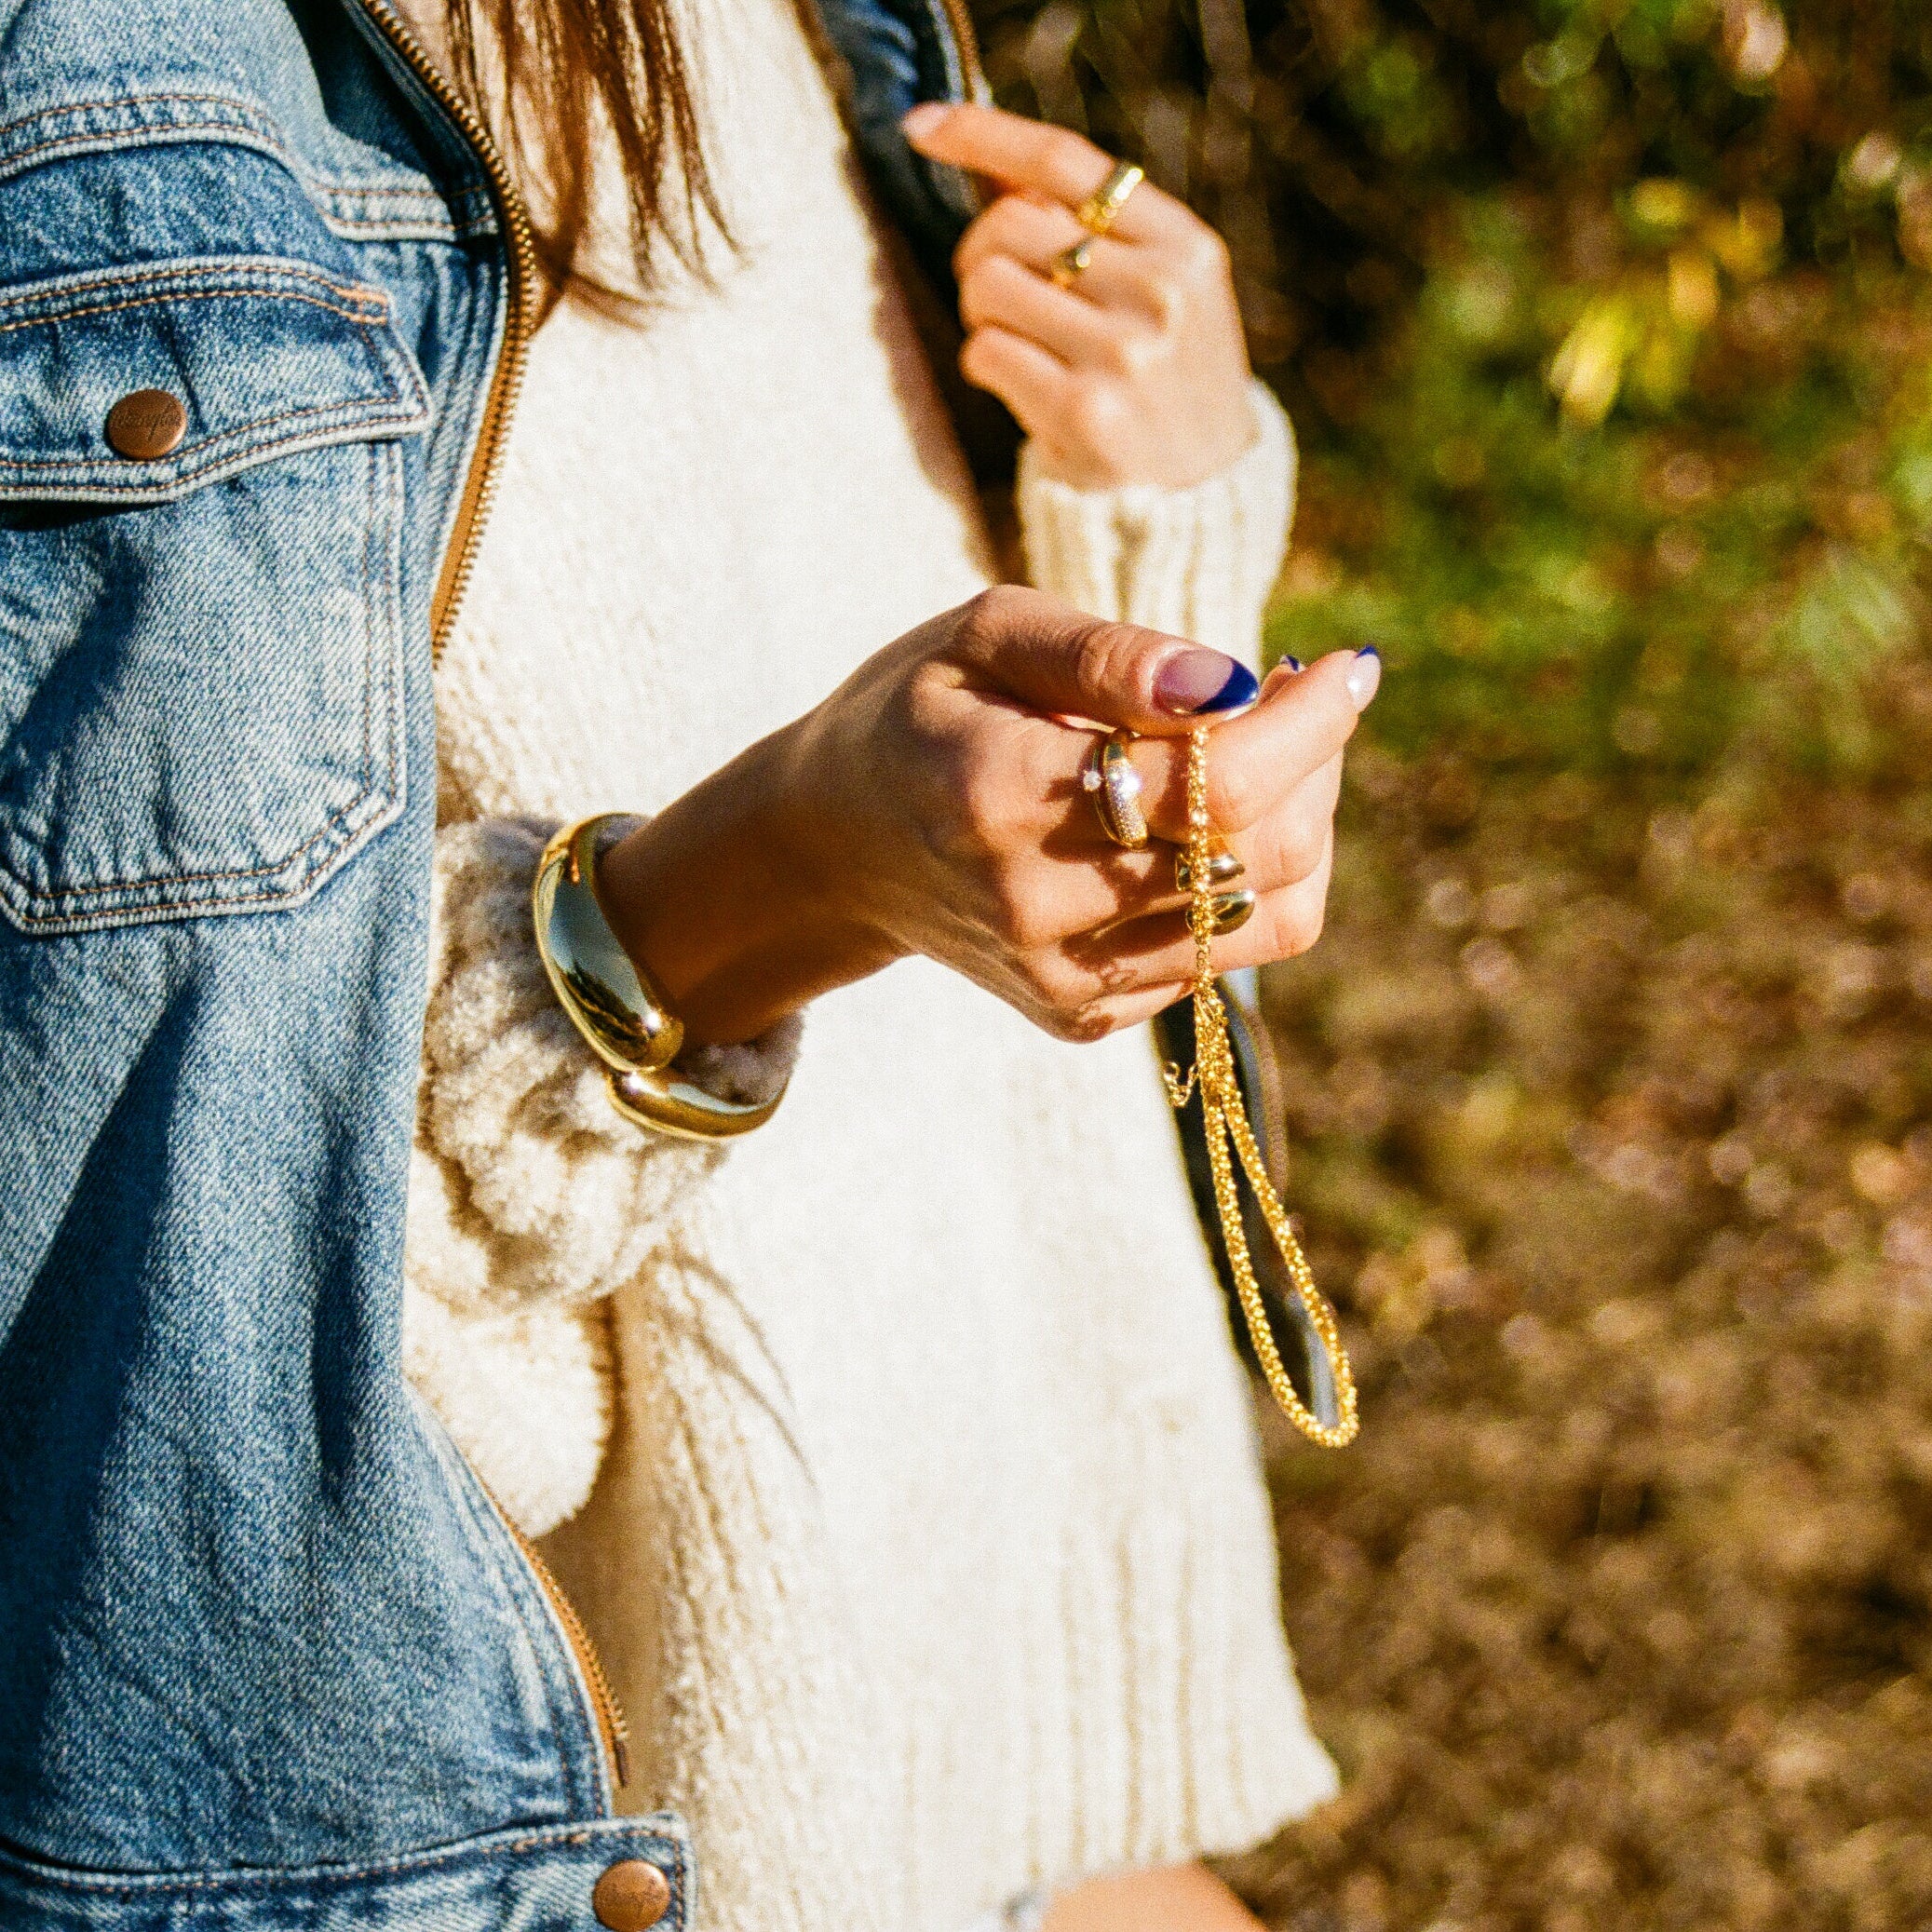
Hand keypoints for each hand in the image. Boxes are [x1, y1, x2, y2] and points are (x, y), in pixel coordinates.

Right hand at [599, 588, 1378, 1045]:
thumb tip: (1235, 682)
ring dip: (1302, 825)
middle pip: (1257, 856)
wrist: (836, 848)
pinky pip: (1225, 955)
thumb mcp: (985, 635)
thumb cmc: (918, 713)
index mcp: (1000, 795)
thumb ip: (1106, 653)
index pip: (1213, 785)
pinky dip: (1249, 879)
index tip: (1346, 667)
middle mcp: (1034, 906)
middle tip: (1305, 699)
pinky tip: (1206, 817)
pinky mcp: (1083, 1014)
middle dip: (1316, 766)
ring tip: (1266, 752)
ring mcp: (1062, 978)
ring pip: (1267, 918)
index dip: (1308, 725)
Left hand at [902, 101, 1256, 491]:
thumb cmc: (1168, 381)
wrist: (1201, 495)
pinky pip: (985, 352)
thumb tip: (994, 168)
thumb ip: (1098, 229)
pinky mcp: (1083, 410)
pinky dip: (984, 363)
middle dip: (980, 254)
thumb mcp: (1163, 291)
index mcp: (1185, 245)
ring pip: (988, 285)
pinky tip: (1019, 384)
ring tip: (1014, 341)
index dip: (983, 134)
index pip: (1066, 162)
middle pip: (1012, 222)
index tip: (923, 127)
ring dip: (980, 312)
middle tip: (993, 292)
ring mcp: (1123, 352)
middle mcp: (1159, 291)